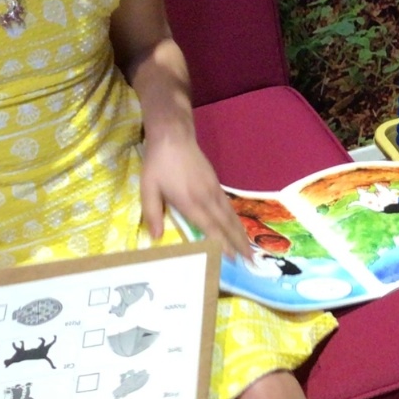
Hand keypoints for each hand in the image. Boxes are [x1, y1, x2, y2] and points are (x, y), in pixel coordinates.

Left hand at [140, 132, 249, 257]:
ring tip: (250, 249)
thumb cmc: (159, 164)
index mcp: (190, 202)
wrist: (173, 137)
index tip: (232, 259)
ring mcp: (214, 190)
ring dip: (242, 233)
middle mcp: (207, 198)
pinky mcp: (216, 184)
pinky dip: (236, 220)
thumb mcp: (148, 188)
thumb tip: (156, 237)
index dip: (221, 244)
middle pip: (227, 224)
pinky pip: (229, 207)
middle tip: (251, 260)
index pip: (210, 228)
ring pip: (231, 216)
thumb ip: (152, 213)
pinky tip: (238, 227)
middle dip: (239, 243)